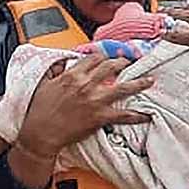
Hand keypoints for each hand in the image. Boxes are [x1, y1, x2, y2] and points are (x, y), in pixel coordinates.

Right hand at [16, 55, 153, 159]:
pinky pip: (123, 115)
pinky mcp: (100, 117)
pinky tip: (146, 115)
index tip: (109, 56)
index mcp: (73, 75)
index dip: (104, 56)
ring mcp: (95, 100)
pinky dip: (137, 115)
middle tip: (131, 62)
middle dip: (123, 62)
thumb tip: (61, 63)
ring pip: (123, 87)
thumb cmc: (39, 110)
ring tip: (149, 81)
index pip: (94, 58)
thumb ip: (55, 70)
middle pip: (111, 67)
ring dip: (139, 83)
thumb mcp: (43, 84)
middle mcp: (86, 85)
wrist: (41, 132)